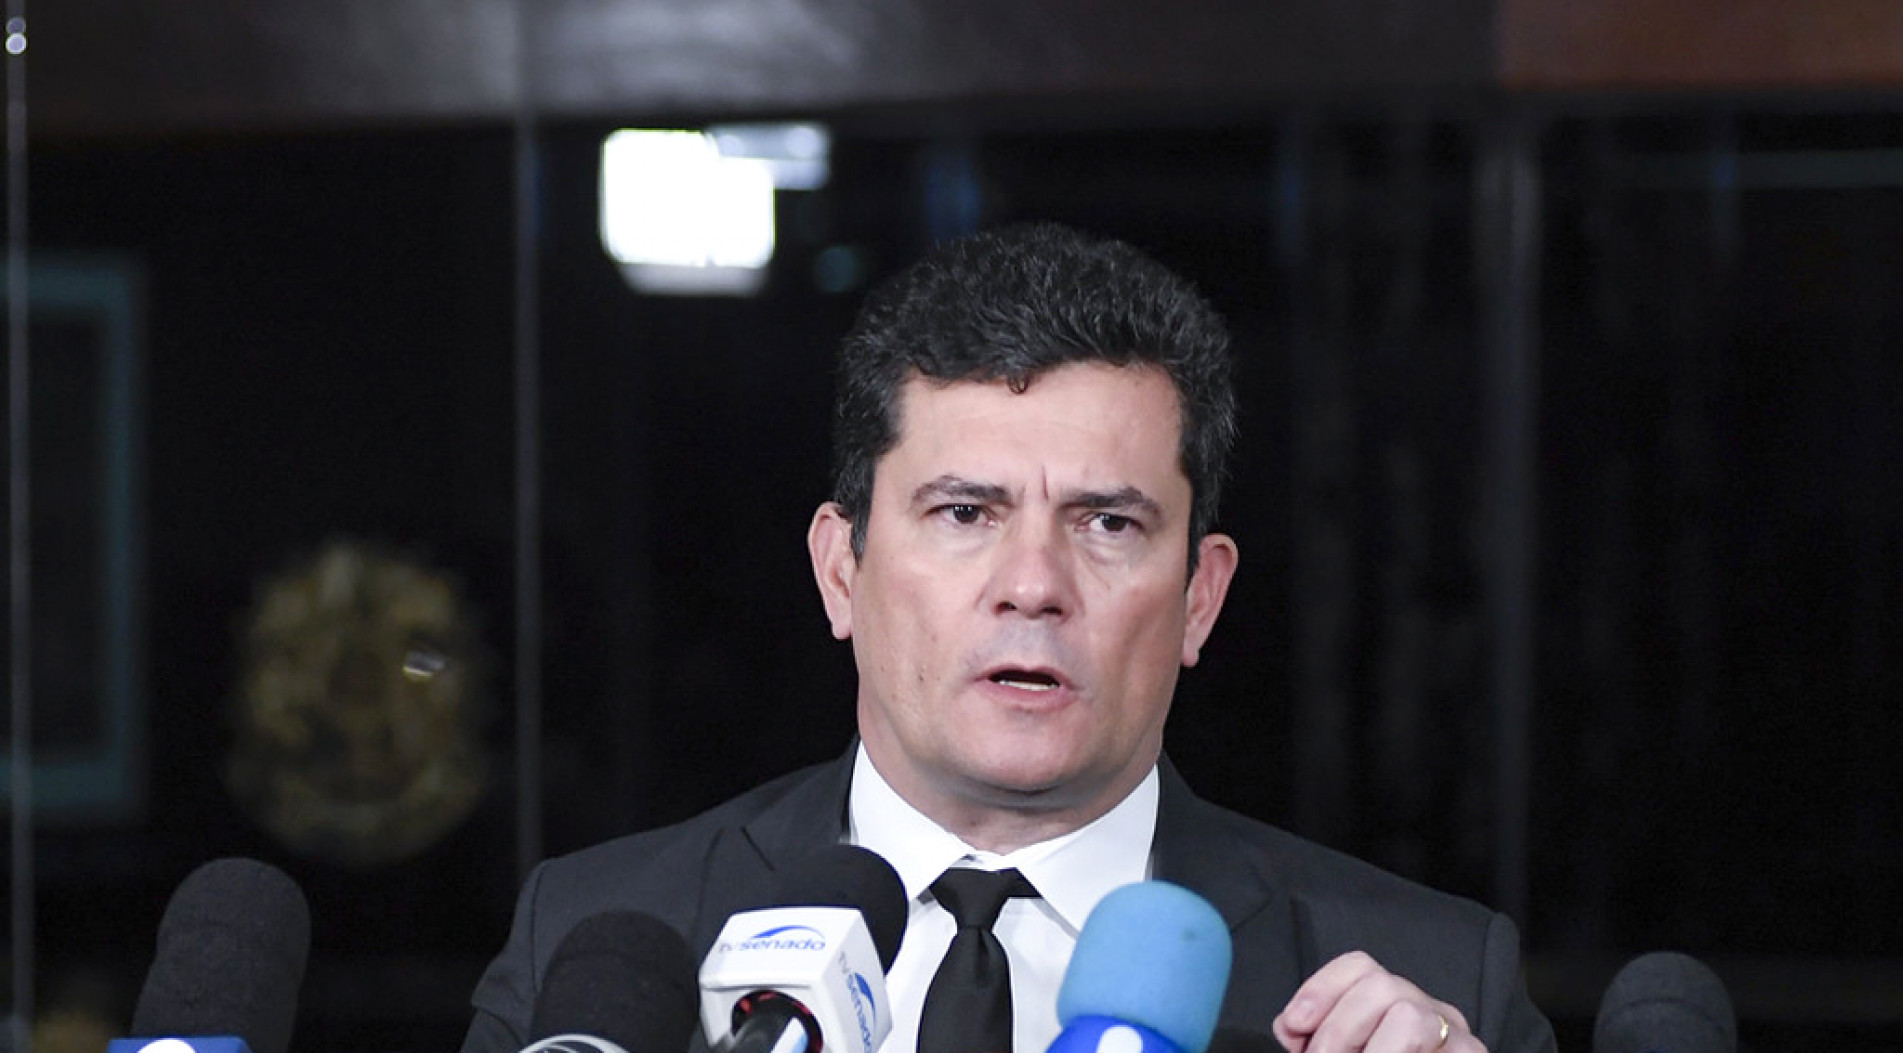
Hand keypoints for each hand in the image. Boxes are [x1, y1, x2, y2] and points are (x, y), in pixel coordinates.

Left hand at [1271, 951, 1484, 1052]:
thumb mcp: (1346, 1050)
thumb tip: (1290, 1028)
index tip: (1293, 1026)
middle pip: (1381, 985)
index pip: (1359, 966)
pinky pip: (1437, 1048)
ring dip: (1370, 1050)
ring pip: (1407, 1014)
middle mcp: (1429, 1009)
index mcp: (1395, 1004)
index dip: (1320, 989)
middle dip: (1338, 1028)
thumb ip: (1318, 1038)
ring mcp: (1455, 1034)